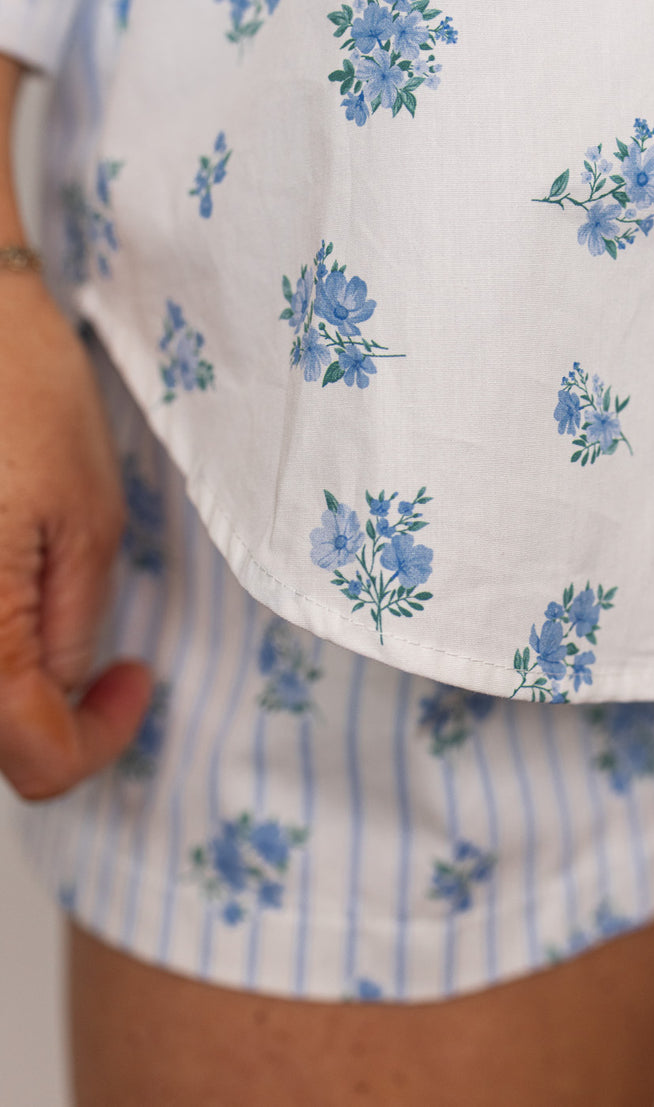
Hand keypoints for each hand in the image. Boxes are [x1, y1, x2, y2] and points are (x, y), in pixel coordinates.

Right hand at [0, 274, 153, 798]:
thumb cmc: (23, 393)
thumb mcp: (88, 519)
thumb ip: (71, 628)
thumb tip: (62, 694)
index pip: (36, 762)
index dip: (103, 736)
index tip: (139, 677)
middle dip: (51, 715)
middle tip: (106, 662)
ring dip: (13, 682)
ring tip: (53, 609)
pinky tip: (13, 579)